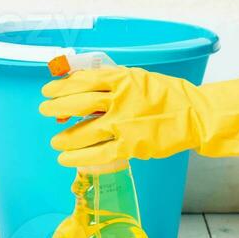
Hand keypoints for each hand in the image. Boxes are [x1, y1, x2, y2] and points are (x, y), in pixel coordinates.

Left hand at [38, 65, 238, 168]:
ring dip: (65, 137)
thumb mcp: (138, 78)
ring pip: (83, 131)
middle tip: (43, 111)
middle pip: (77, 103)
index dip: (61, 86)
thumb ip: (112, 82)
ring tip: (55, 142)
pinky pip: (97, 154)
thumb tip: (82, 87)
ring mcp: (123, 124)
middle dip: (56, 108)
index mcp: (121, 78)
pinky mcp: (130, 146)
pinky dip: (78, 157)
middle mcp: (119, 99)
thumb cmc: (167, 95)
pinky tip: (66, 159)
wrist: (195, 114)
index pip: (82, 80)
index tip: (47, 90)